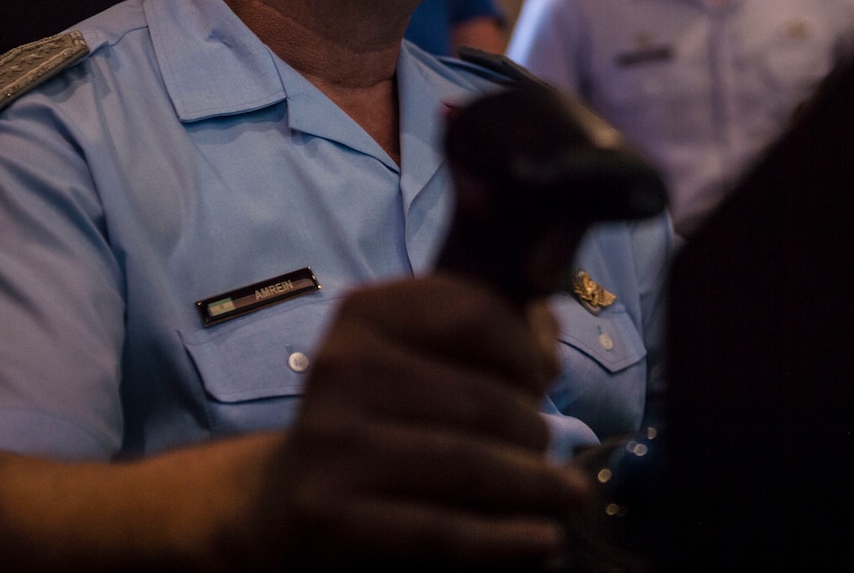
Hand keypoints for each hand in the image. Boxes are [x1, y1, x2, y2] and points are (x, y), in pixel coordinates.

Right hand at [230, 274, 585, 568]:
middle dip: (533, 431)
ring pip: (468, 463)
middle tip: (553, 455)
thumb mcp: (423, 364)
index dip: (526, 352)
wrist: (287, 500)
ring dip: (534, 484)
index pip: (476, 315)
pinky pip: (440, 530)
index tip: (542, 382)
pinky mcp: (328, 514)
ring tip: (566, 497)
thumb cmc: (380, 419)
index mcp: (365, 313)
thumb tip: (549, 328)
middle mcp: (342, 366)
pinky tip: (543, 540)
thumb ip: (492, 340)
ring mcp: (330, 442)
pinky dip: (504, 540)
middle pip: (482, 398)